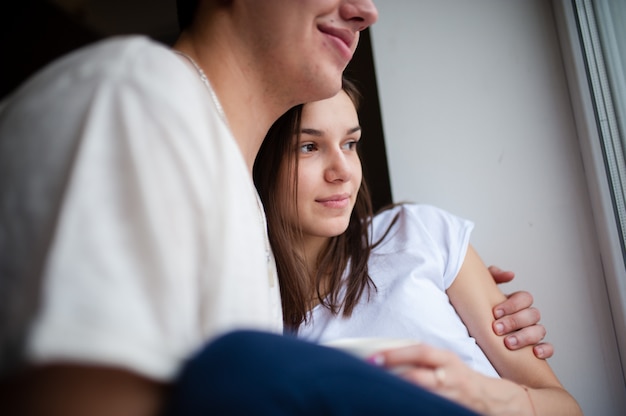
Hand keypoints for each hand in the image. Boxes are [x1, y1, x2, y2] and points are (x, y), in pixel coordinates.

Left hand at [371, 344, 519, 413]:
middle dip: (395, 374)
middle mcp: (450, 376)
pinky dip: (413, 407)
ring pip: (422, 395)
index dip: (397, 353)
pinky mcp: (452, 410)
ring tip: (380, 391)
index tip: (375, 355)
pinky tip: (397, 406)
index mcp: (448, 359)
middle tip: (371, 371)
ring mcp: (452, 396)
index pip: (420, 351)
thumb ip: (423, 359)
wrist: (494, 400)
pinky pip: (429, 408)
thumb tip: (387, 356)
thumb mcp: (446, 362)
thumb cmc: (462, 378)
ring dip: (401, 393)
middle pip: (418, 376)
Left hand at [489, 265, 553, 358]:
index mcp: (517, 303)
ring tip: (508, 343)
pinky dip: (545, 349)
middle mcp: (527, 317)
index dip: (512, 304)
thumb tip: (509, 275)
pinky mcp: (534, 349)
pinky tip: (534, 353)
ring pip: (540, 331)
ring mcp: (533, 332)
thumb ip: (493, 276)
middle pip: (532, 315)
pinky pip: (548, 348)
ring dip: (525, 337)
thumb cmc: (480, 309)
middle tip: (497, 329)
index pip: (525, 298)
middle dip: (515, 322)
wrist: (475, 333)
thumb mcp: (482, 291)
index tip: (495, 312)